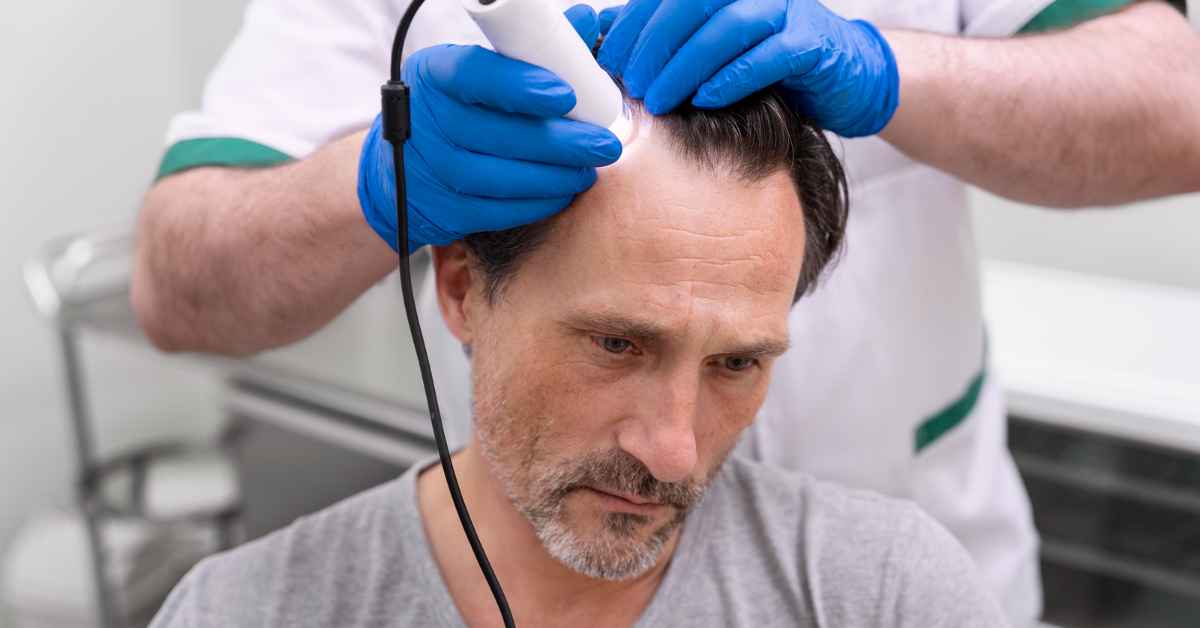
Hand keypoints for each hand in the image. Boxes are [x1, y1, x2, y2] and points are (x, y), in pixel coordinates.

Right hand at [358, 5, 619, 252]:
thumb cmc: (456, 107)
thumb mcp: (479, 71)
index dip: (521, 86)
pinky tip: (563, 192)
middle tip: (604, 144)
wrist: (402, 165)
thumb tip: (586, 21)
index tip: (566, 95)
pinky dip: (535, 203)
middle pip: (496, 133)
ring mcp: (430, 169)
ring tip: (589, 170)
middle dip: (559, 141)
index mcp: (435, 73)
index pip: (473, 75)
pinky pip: (495, 211)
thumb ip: (530, 50)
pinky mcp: (442, 209)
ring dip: (553, 176)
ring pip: (499, 177)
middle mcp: (426, 120)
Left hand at [597, 0, 898, 136]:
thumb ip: (670, 42)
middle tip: (632, 84)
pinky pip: (766, 56)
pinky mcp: (811, 43)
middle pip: (690, 5)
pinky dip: (731, 78)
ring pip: (726, 28)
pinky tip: (706, 100)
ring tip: (659, 99)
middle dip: (653, 46)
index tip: (608, 63)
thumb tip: (609, 47)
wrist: (842, 77)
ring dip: (685, 66)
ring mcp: (786, 10)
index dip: (632, 27)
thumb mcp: (713, 48)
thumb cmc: (768, 64)